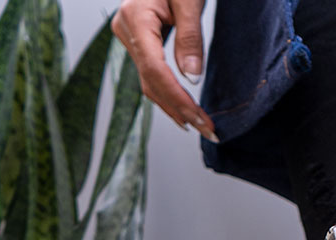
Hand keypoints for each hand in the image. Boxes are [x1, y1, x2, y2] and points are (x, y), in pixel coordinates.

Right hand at [111, 0, 217, 141]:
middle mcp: (126, 30)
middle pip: (151, 82)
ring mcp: (128, 38)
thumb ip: (190, 37)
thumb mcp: (189, 0)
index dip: (177, 98)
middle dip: (181, 110)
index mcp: (136, 18)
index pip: (154, 69)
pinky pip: (151, 76)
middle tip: (210, 130)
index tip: (199, 119)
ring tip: (201, 127)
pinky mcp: (137, 43)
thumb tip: (192, 77)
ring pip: (149, 83)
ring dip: (175, 108)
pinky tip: (184, 113)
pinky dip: (168, 96)